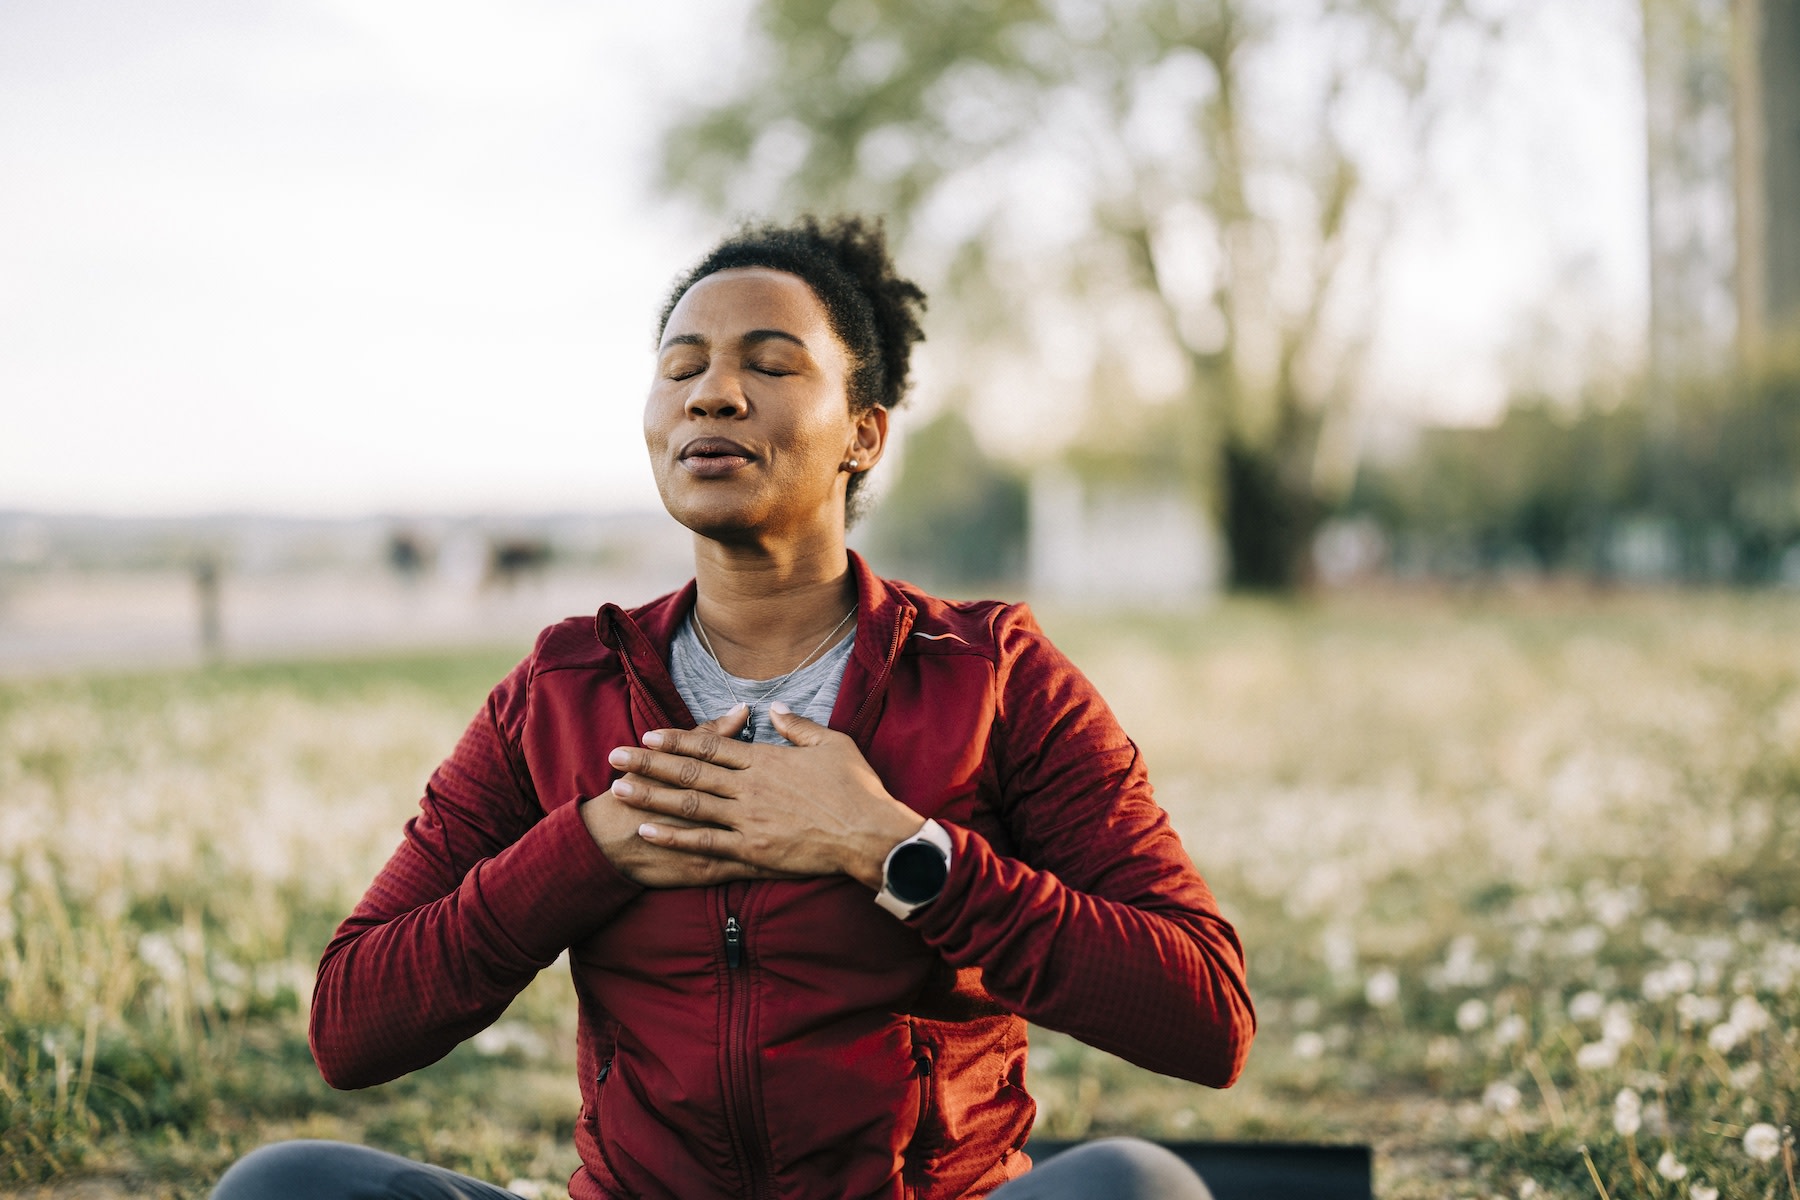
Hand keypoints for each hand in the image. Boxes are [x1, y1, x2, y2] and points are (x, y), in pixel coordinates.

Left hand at [609, 702, 924, 889]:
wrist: (870, 833)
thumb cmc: (857, 788)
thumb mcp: (833, 744)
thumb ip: (798, 726)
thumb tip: (774, 709)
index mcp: (766, 760)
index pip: (712, 745)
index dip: (677, 739)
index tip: (649, 735)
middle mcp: (749, 787)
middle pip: (690, 771)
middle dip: (649, 763)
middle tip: (615, 757)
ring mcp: (748, 819)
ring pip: (689, 804)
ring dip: (651, 795)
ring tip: (620, 790)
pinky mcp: (752, 850)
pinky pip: (705, 842)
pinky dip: (674, 837)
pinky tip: (648, 831)